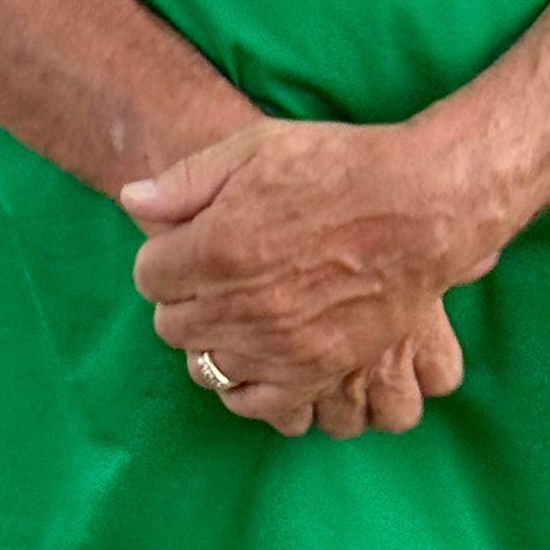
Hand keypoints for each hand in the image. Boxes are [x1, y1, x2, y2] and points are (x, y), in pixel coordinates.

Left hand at [120, 120, 499, 421]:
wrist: (418, 206)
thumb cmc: (336, 166)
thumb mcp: (255, 147)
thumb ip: (186, 180)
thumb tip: (131, 202)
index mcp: (216, 247)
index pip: (148, 275)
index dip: (165, 254)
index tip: (189, 242)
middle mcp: (239, 305)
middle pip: (172, 324)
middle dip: (183, 295)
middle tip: (212, 272)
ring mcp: (278, 346)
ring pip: (206, 365)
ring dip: (211, 338)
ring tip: (236, 308)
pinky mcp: (315, 373)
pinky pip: (255, 402)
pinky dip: (245, 382)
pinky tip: (256, 350)